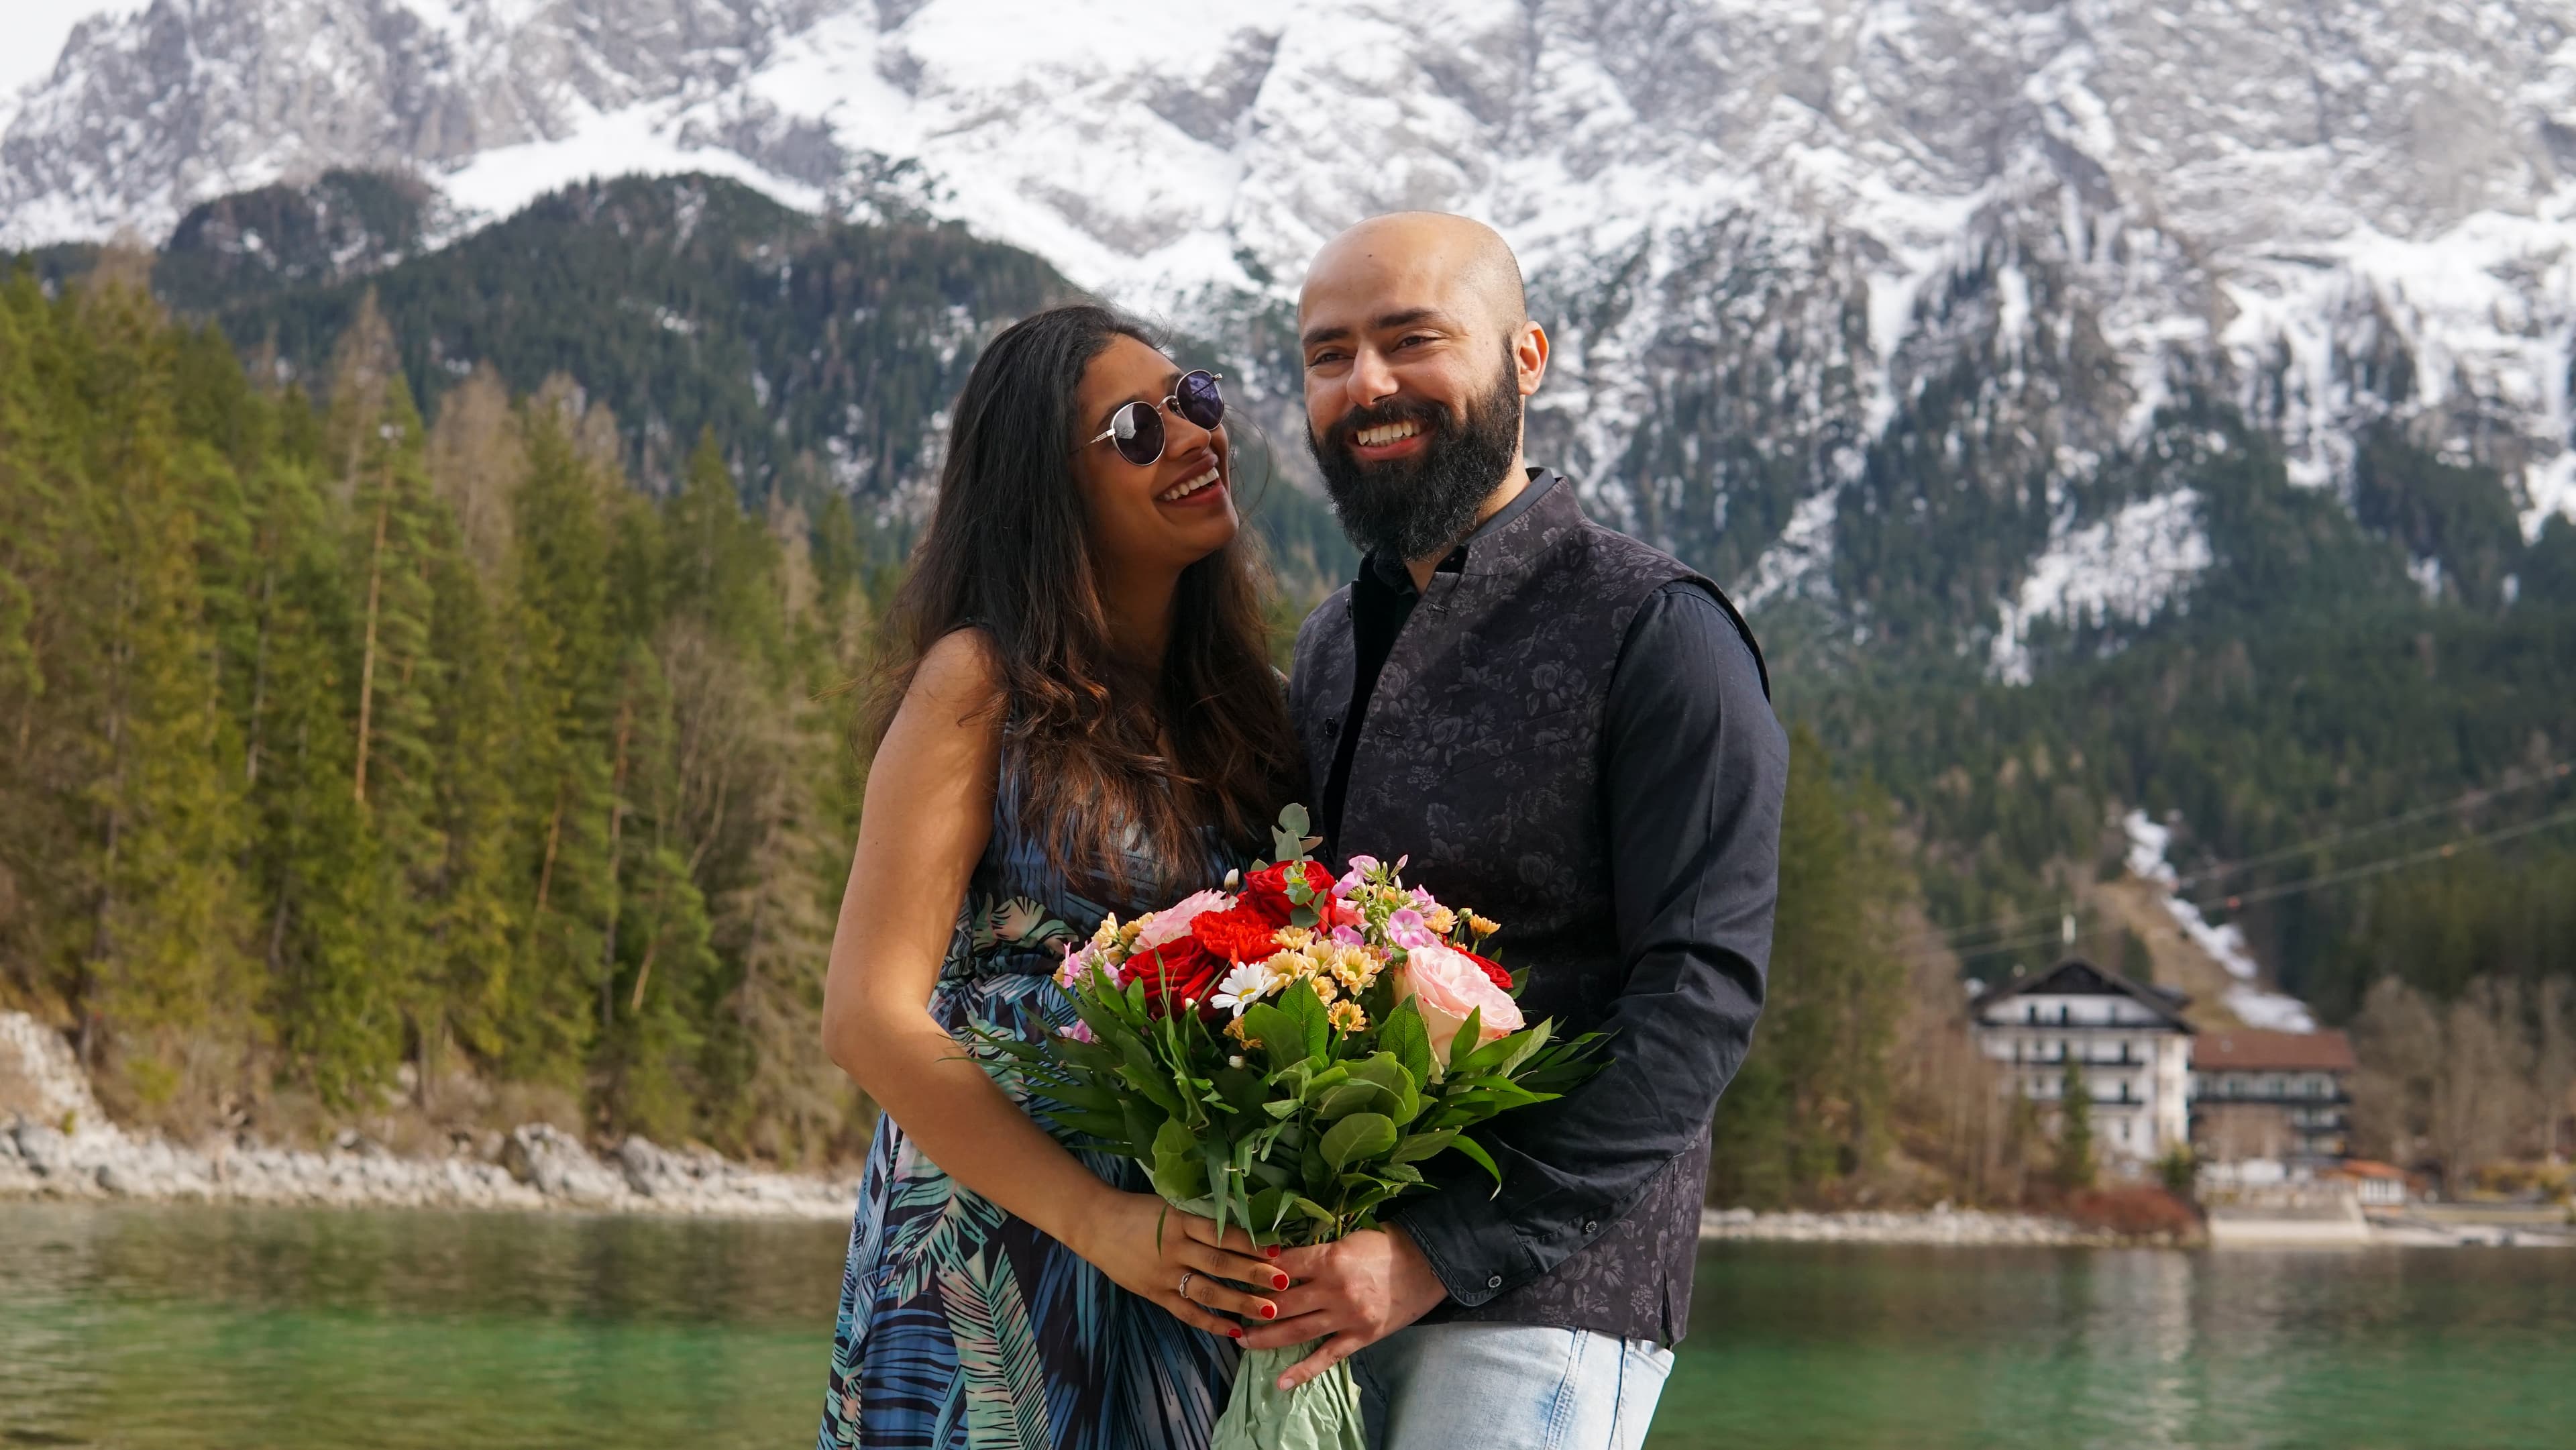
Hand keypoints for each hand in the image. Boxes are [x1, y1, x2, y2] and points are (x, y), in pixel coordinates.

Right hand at [1064, 1188, 1288, 1339]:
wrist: (1095, 1224)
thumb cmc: (1138, 1211)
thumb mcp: (1171, 1207)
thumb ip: (1200, 1221)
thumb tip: (1241, 1231)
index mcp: (1181, 1222)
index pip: (1223, 1234)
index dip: (1251, 1243)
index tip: (1278, 1250)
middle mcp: (1175, 1249)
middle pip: (1221, 1264)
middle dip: (1254, 1274)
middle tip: (1283, 1282)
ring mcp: (1164, 1275)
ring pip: (1208, 1292)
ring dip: (1240, 1302)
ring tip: (1268, 1310)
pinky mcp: (1155, 1293)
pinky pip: (1187, 1312)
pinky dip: (1211, 1322)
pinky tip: (1234, 1329)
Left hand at [1238, 1225, 1448, 1388]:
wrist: (1425, 1265)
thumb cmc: (1384, 1247)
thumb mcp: (1345, 1240)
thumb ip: (1315, 1254)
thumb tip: (1280, 1261)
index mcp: (1330, 1259)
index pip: (1282, 1266)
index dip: (1257, 1271)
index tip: (1239, 1274)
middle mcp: (1334, 1290)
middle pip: (1282, 1302)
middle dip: (1254, 1308)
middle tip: (1233, 1312)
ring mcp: (1347, 1316)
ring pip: (1297, 1331)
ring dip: (1267, 1337)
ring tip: (1244, 1341)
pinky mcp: (1360, 1336)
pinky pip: (1327, 1357)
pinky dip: (1303, 1371)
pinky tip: (1282, 1381)